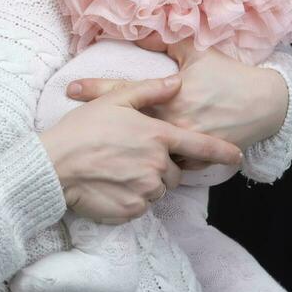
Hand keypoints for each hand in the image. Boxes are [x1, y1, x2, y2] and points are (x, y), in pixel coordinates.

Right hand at [38, 75, 241, 224]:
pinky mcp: (132, 210)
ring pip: (158, 189)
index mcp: (158, 136)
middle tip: (132, 157)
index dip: (222, 152)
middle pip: (174, 172)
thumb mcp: (115, 100)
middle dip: (161, 166)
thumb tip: (177, 82)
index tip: (237, 157)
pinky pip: (142, 206)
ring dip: (146, 182)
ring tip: (118, 171)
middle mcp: (157, 164)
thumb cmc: (82, 128)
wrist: (54, 164)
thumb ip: (149, 91)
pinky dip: (131, 198)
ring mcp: (146, 189)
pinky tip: (111, 186)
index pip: (201, 146)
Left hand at [65, 38, 287, 169]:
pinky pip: (171, 169)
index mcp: (170, 93)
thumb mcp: (198, 52)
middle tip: (72, 129)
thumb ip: (167, 41)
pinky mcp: (197, 162)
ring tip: (99, 154)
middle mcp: (174, 120)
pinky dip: (157, 167)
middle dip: (101, 127)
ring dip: (126, 153)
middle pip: (129, 126)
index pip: (126, 90)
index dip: (96, 89)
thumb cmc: (230, 75)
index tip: (70, 89)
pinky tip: (137, 172)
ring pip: (147, 154)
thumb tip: (141, 29)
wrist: (266, 104)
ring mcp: (185, 144)